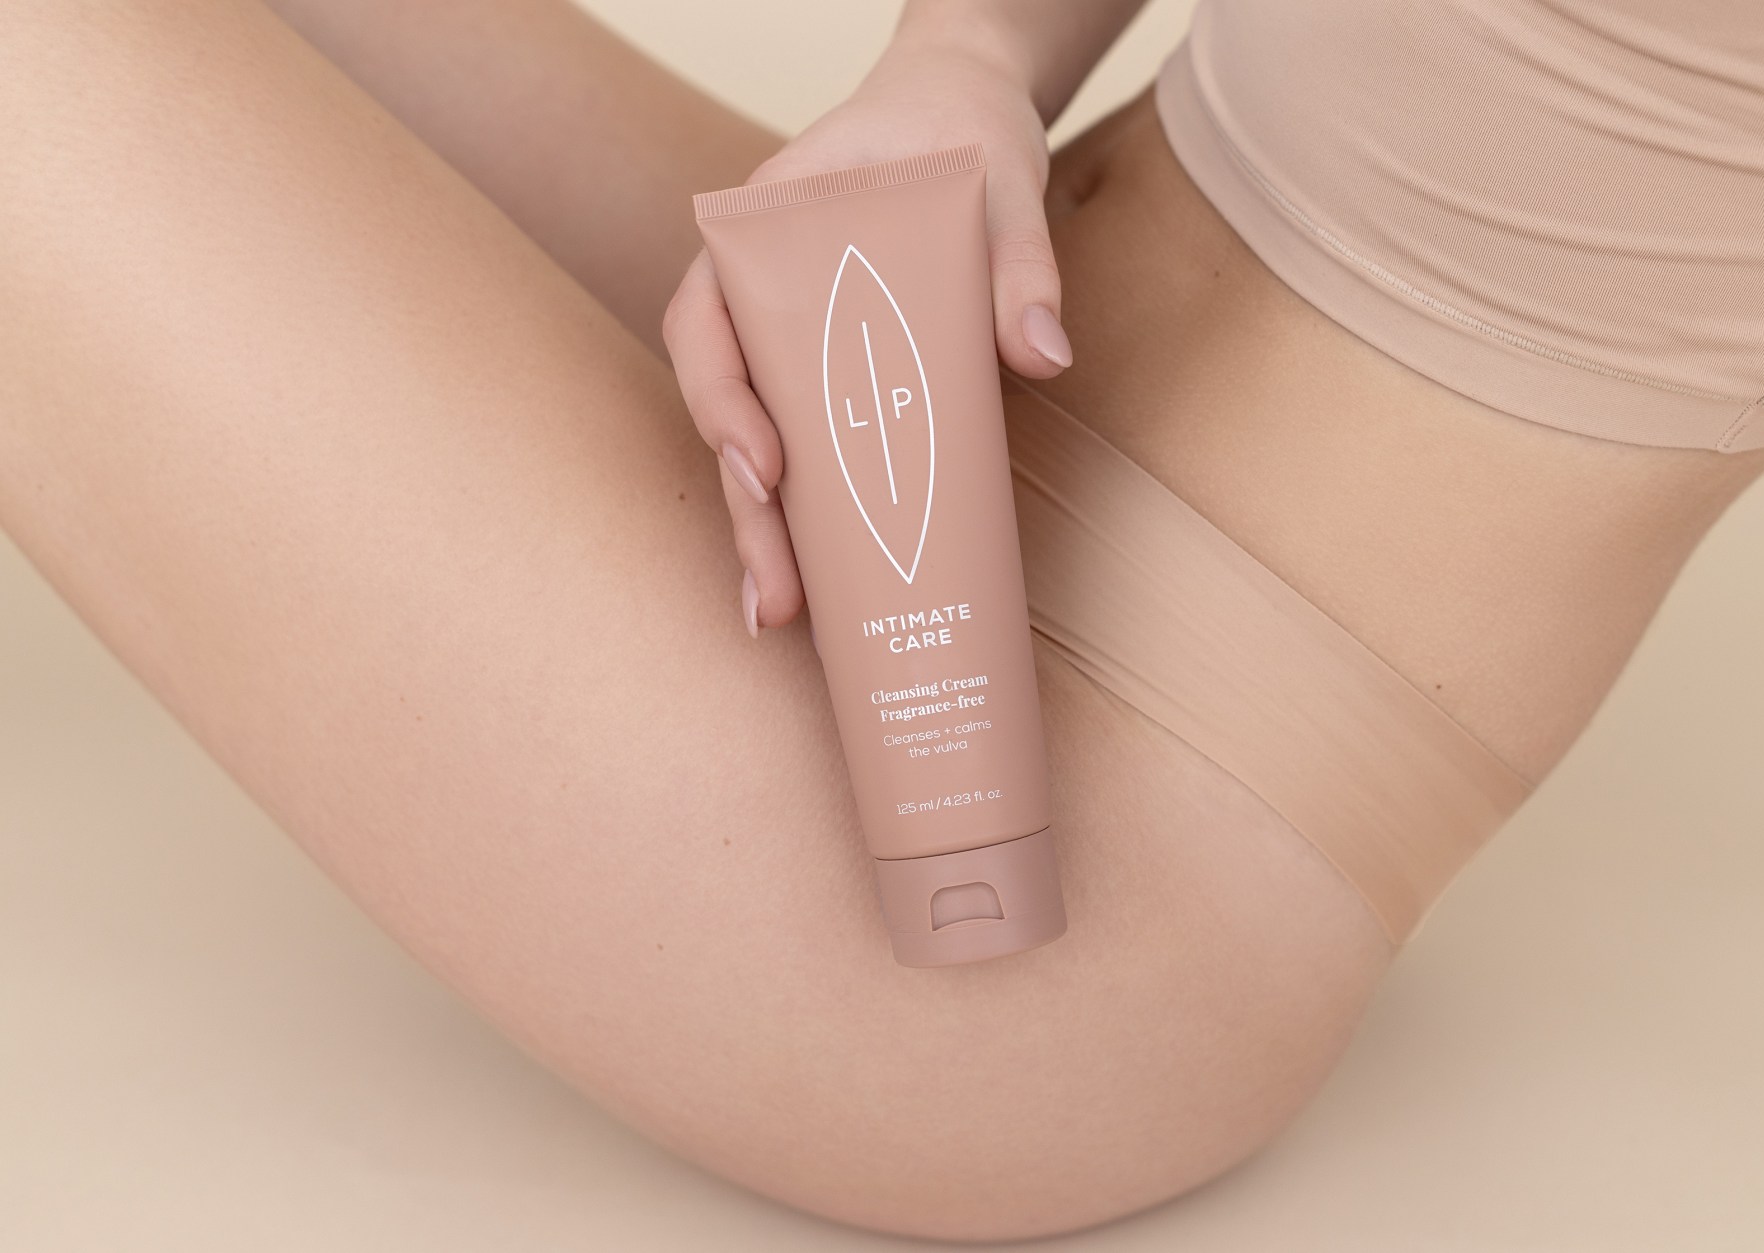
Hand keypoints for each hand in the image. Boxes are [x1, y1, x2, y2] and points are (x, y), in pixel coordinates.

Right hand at [663, 34, 1071, 637]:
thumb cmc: (960, 138)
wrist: (959, 117)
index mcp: (766, 234)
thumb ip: (1020, 261)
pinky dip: (807, 517)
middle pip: (728, 413)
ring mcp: (789, 343)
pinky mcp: (829, 378)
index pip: (706, 322)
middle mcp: (759, 297)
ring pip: (756, 446)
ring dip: (763, 533)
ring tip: (782, 614)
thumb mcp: (1002, 183)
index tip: (765, 467)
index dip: (723, 402)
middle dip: (746, 513)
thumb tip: (1043, 356)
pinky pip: (805, 448)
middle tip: (774, 598)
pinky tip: (819, 582)